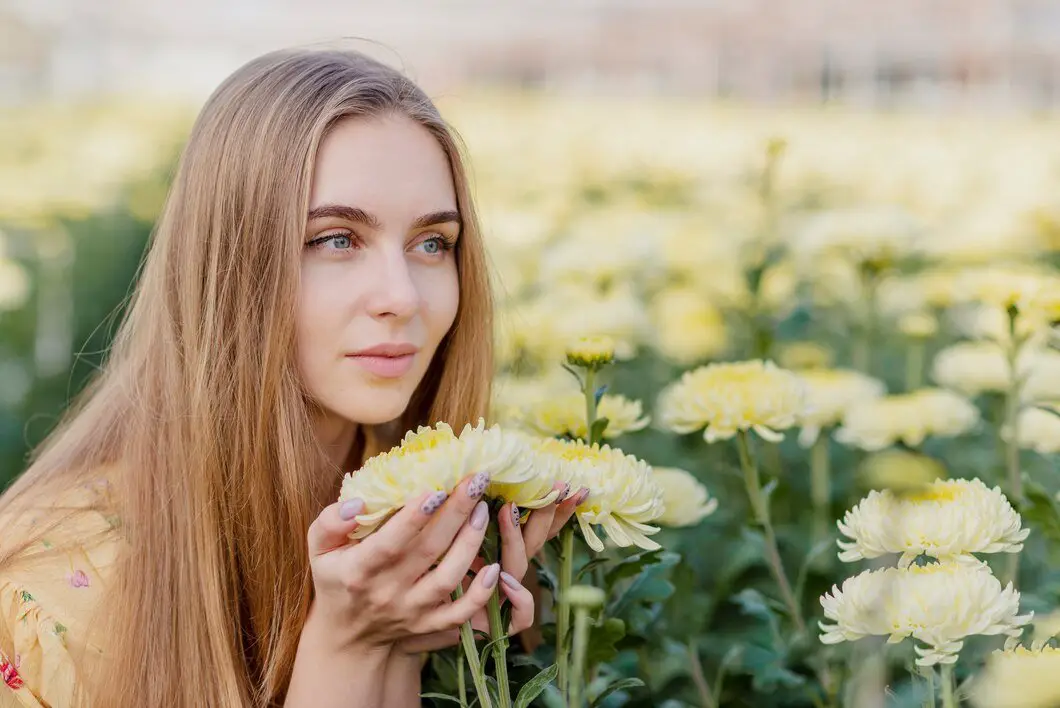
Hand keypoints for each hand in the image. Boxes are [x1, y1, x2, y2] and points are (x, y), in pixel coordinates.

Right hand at [303, 471, 505, 652]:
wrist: (347, 636)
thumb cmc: (336, 578)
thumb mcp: (320, 549)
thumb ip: (330, 522)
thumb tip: (356, 504)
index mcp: (359, 570)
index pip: (390, 542)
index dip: (413, 517)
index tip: (436, 488)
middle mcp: (387, 592)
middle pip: (428, 551)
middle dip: (456, 513)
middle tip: (476, 481)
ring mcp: (412, 611)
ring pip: (449, 579)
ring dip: (470, 543)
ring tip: (483, 510)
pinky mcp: (430, 625)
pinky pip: (461, 614)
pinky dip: (481, 594)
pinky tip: (496, 567)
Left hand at [396, 482, 586, 652]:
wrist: (396, 630)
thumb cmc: (411, 578)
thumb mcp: (431, 539)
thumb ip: (447, 513)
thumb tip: (456, 472)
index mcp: (492, 550)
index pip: (530, 524)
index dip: (552, 505)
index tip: (567, 481)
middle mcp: (502, 572)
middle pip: (533, 541)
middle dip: (546, 513)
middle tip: (551, 486)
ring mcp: (500, 599)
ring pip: (520, 568)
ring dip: (516, 539)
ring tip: (507, 511)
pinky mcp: (494, 626)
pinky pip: (520, 617)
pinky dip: (519, 600)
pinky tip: (503, 579)